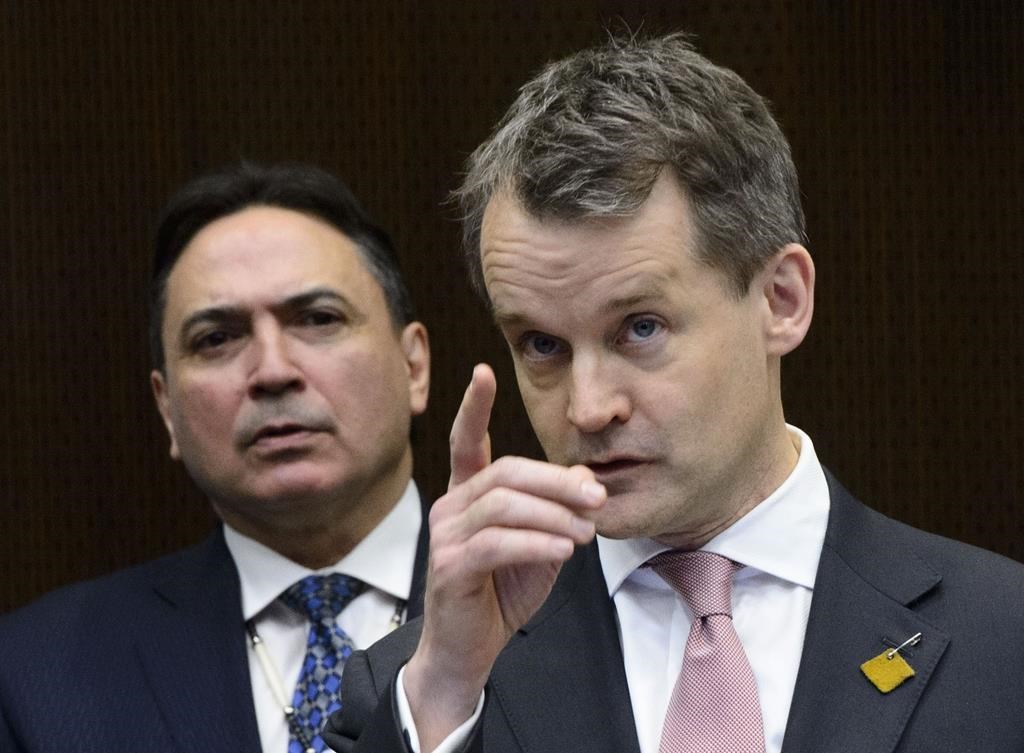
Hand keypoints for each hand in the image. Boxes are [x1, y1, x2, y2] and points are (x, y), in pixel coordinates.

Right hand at [404, 364, 604, 750]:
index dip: (474, 407)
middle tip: (598, 498)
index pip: (467, 442)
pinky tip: (564, 550)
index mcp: (468, 496)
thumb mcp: (539, 545)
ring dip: (554, 515)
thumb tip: (588, 477)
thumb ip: (556, 511)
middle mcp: (451, 507)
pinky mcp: (449, 566)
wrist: (470, 651)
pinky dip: (537, 543)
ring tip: (586, 533)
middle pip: (505, 472)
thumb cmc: (501, 592)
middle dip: (557, 481)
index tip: (482, 372)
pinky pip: (496, 542)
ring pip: (503, 504)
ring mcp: (445, 536)